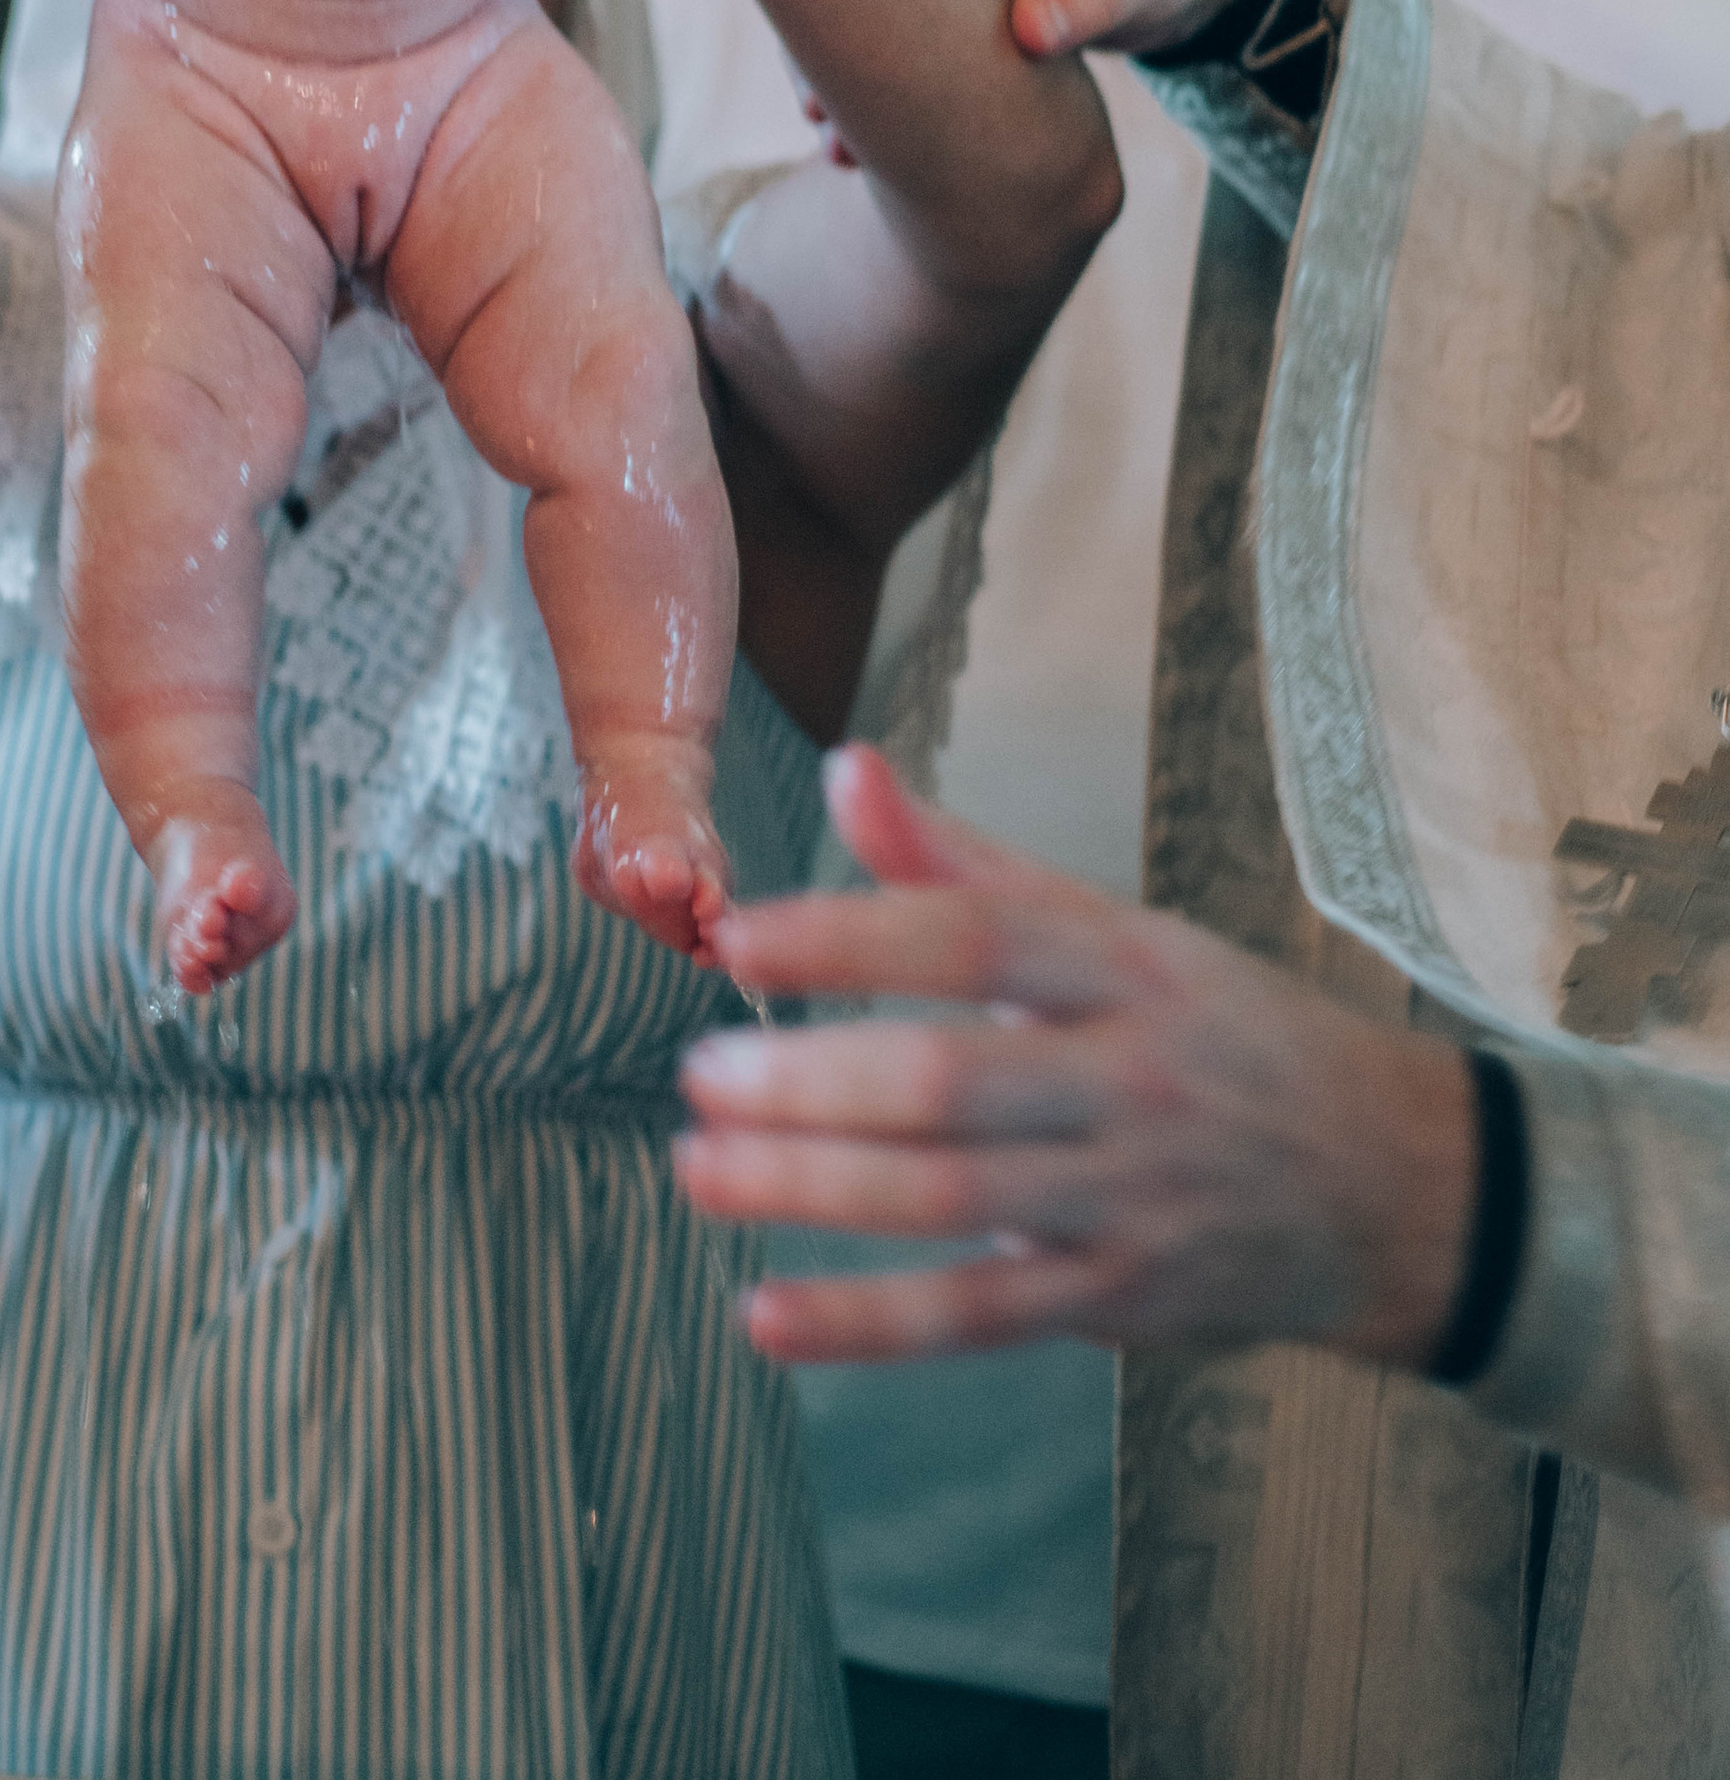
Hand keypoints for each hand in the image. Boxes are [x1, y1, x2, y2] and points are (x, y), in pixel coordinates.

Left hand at [674, 748, 1474, 1371]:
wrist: (1391, 1185)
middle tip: (698, 1074)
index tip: (740, 937)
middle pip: (956, 1084)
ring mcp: (1127, 1199)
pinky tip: (766, 1314)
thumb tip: (841, 767)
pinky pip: (979, 1318)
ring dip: (815, 1191)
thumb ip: (960, 860)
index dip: (853, 934)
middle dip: (816, 1083)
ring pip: (954, 1202)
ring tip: (701, 1167)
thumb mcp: (1112, 927)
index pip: (976, 937)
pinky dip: (869, 1322)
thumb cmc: (1217, 1032)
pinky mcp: (1119, 1301)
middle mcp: (1129, 1079)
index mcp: (1122, 964)